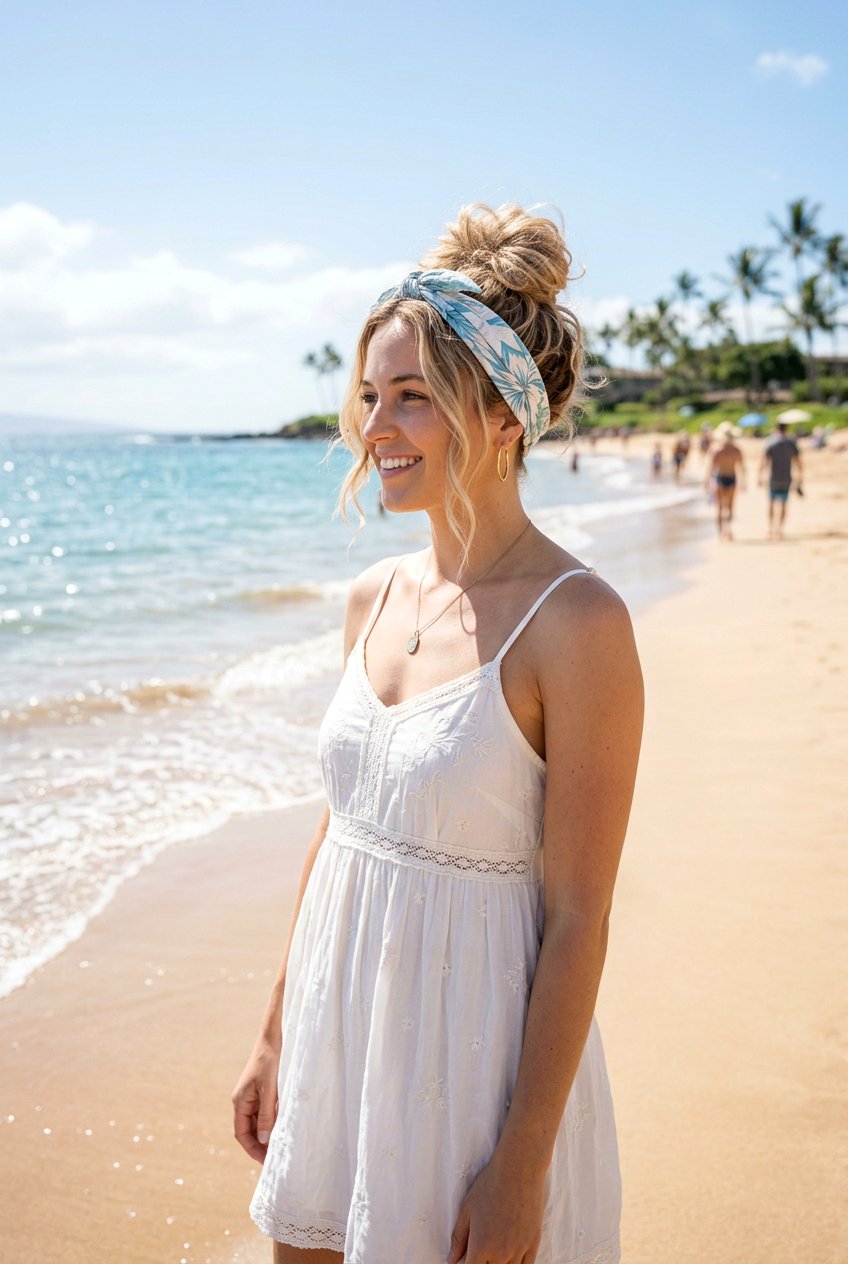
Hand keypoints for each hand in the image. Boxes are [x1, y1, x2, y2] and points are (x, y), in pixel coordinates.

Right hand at [232, 1032, 280, 1161]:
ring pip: (258, 1122)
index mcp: (240, 1102)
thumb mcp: (270, 1089)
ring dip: (268, 1134)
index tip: (265, 1162)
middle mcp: (244, 1101)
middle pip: (250, 1131)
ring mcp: (253, 1096)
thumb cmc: (270, 1061)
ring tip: (281, 1146)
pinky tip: (284, 1127)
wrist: (274, 1037)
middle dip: (261, 1145)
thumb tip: (264, 1140)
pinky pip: (265, 1112)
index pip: (242, 1134)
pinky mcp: (263, 1091)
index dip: (252, 1149)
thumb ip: (267, 1114)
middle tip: (276, 1158)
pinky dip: (273, 1122)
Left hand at [447, 1153, 545, 1263]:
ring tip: (493, 1251)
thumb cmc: (490, 1186)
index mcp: (480, 1247)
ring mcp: (519, 1251)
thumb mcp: (467, 1209)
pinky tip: (510, 1258)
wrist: (519, 1170)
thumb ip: (458, 1238)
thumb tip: (451, 1260)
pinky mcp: (533, 1244)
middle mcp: (500, 1254)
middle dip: (481, 1263)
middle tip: (479, 1249)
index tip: (465, 1259)